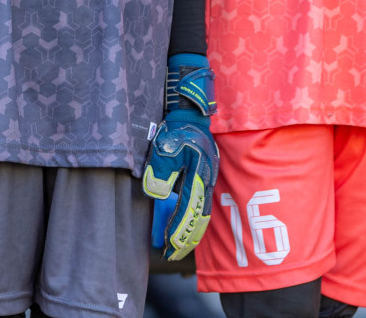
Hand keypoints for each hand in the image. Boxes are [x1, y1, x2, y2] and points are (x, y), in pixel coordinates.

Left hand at [143, 54, 218, 260]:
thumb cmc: (177, 128)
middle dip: (186, 239)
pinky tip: (182, 223)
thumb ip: (161, 172)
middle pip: (198, 218)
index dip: (177, 232)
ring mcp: (207, 178)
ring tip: (178, 245)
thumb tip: (157, 194)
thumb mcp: (164, 147)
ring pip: (200, 212)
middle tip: (173, 254)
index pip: (188, 213)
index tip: (168, 249)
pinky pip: (199, 202)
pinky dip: (191, 218)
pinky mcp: (203, 175)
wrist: (192, 112)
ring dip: (190, 230)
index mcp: (199, 176)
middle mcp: (206, 181)